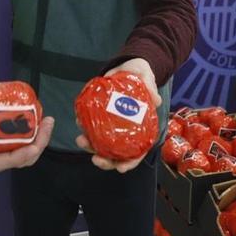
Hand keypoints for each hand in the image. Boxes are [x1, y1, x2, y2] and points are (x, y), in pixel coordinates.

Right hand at [0, 79, 53, 171]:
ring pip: (22, 152)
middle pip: (14, 160)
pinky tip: (43, 120)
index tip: (31, 148)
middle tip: (46, 129)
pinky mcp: (6, 136)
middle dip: (34, 149)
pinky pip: (24, 140)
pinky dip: (36, 133)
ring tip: (48, 123)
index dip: (15, 159)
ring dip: (39, 141)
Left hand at [76, 58, 160, 172]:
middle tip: (95, 158)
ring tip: (81, 141)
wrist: (130, 67)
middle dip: (106, 161)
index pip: (139, 152)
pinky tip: (79, 124)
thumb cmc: (142, 76)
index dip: (131, 163)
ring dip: (91, 147)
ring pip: (103, 145)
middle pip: (118, 154)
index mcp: (143, 129)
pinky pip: (94, 128)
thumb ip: (150, 87)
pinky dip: (86, 129)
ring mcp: (114, 127)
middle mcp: (128, 132)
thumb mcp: (147, 78)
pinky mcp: (103, 118)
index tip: (121, 168)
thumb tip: (156, 100)